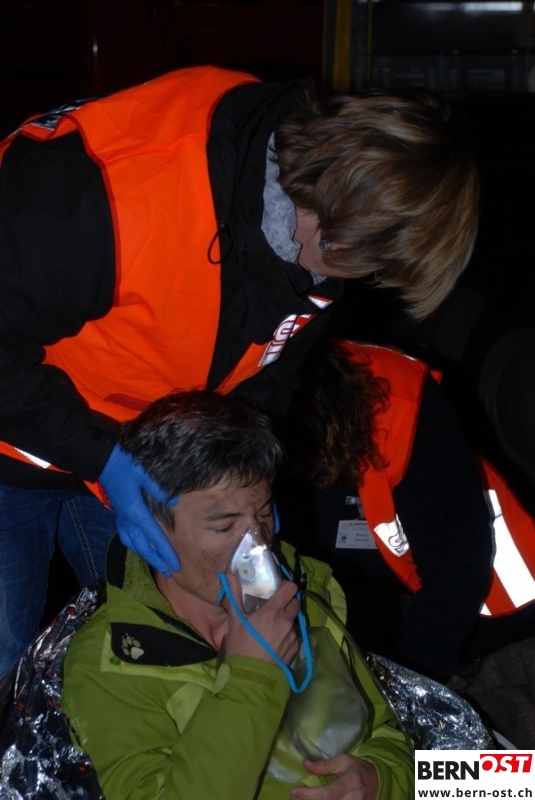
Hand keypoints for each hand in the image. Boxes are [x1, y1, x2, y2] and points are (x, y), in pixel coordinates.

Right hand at [99, 444, 178, 575]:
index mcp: (135, 511)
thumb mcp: (143, 474)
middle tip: (169, 571)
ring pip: (133, 544)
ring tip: (157, 563)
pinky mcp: (119, 514)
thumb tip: (174, 500)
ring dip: (146, 554)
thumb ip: (159, 489)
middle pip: (142, 546)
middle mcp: (127, 519)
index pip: (153, 536)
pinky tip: (142, 547)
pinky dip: (136, 545)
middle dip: (156, 559)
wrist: (102, 461)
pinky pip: (127, 537)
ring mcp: (121, 518)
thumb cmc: (124, 465)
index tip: (174, 563)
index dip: (165, 550)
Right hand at [221, 572, 299, 665]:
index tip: (279, 589)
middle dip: (288, 603)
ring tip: (273, 629)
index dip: (286, 586)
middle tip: (275, 609)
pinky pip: (294, 636)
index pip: (290, 588)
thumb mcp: (235, 620)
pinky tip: (275, 642)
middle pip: (296, 603)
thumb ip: (235, 595)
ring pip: (294, 620)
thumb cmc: (240, 646)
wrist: (251, 676)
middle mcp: (286, 621)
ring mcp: (293, 635)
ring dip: (287, 620)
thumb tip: (230, 575)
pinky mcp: (295, 648)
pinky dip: (287, 635)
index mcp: (273, 611)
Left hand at [291, 755, 378, 799]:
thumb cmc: (359, 769)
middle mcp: (353, 799)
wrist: (379, 782)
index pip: (327, 794)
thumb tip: (305, 764)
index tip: (295, 791)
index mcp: (351, 783)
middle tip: (294, 796)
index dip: (309, 795)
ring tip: (301, 799)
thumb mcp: (344, 761)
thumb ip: (324, 765)